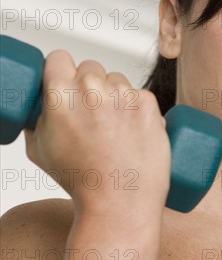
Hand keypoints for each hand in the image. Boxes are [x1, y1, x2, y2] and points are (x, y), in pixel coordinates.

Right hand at [24, 50, 170, 213]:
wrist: (120, 202)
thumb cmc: (81, 181)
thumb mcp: (40, 150)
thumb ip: (36, 120)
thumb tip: (40, 106)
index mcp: (60, 94)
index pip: (58, 57)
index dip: (61, 71)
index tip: (65, 83)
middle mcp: (92, 88)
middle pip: (89, 68)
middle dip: (88, 86)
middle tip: (91, 115)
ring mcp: (123, 94)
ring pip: (116, 80)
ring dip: (114, 95)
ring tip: (114, 129)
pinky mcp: (148, 103)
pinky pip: (139, 94)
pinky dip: (137, 108)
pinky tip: (132, 132)